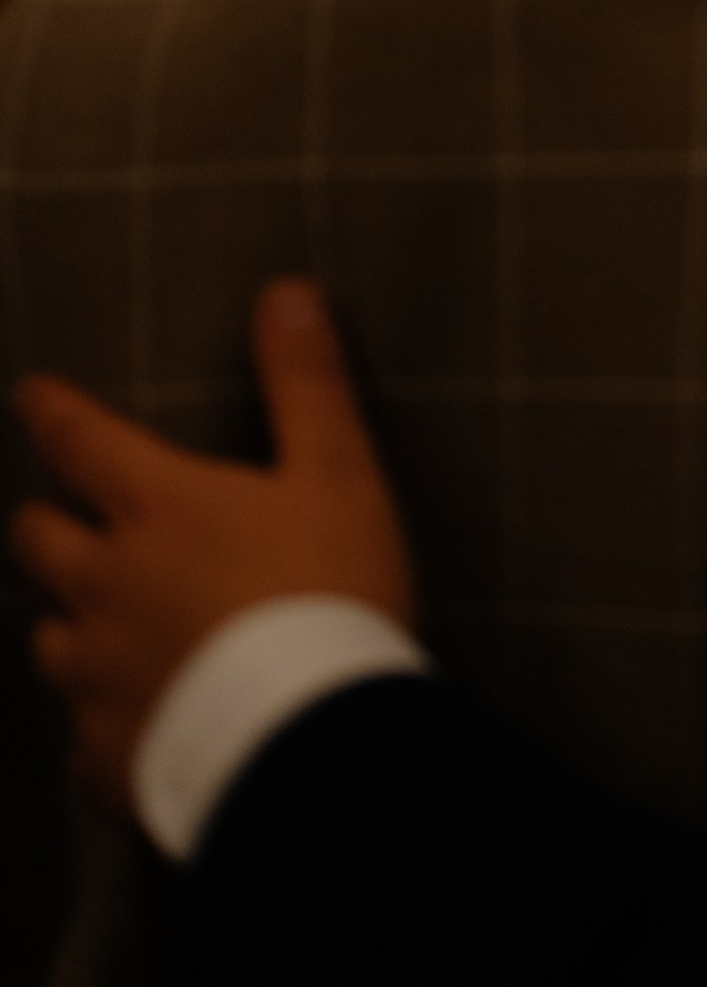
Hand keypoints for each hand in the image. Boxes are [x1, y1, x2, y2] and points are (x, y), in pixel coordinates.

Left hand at [11, 280, 415, 808]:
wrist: (312, 734)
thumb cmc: (329, 587)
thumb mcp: (336, 471)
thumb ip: (305, 383)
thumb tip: (283, 292)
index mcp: (157, 507)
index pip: (83, 441)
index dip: (53, 412)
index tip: (29, 395)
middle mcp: (107, 585)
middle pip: (40, 541)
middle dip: (43, 522)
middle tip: (51, 516)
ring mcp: (98, 675)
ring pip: (49, 641)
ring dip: (66, 625)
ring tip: (86, 628)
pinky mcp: (108, 754)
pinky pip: (81, 744)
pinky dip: (96, 732)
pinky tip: (118, 738)